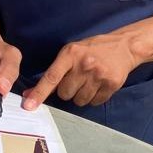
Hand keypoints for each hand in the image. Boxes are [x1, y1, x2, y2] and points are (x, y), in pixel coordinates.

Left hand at [21, 32, 138, 109]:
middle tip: (76, 79)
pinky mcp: (111, 85)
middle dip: (67, 90)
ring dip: (80, 95)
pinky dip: (93, 97)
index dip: (39, 93)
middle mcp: (84, 65)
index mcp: (71, 54)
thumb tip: (30, 94)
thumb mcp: (71, 53)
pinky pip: (94, 102)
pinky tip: (98, 84)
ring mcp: (98, 75)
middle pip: (64, 94)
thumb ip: (53, 73)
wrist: (123, 47)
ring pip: (79, 101)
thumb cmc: (92, 49)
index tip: (28, 105)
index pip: (51, 77)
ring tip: (88, 81)